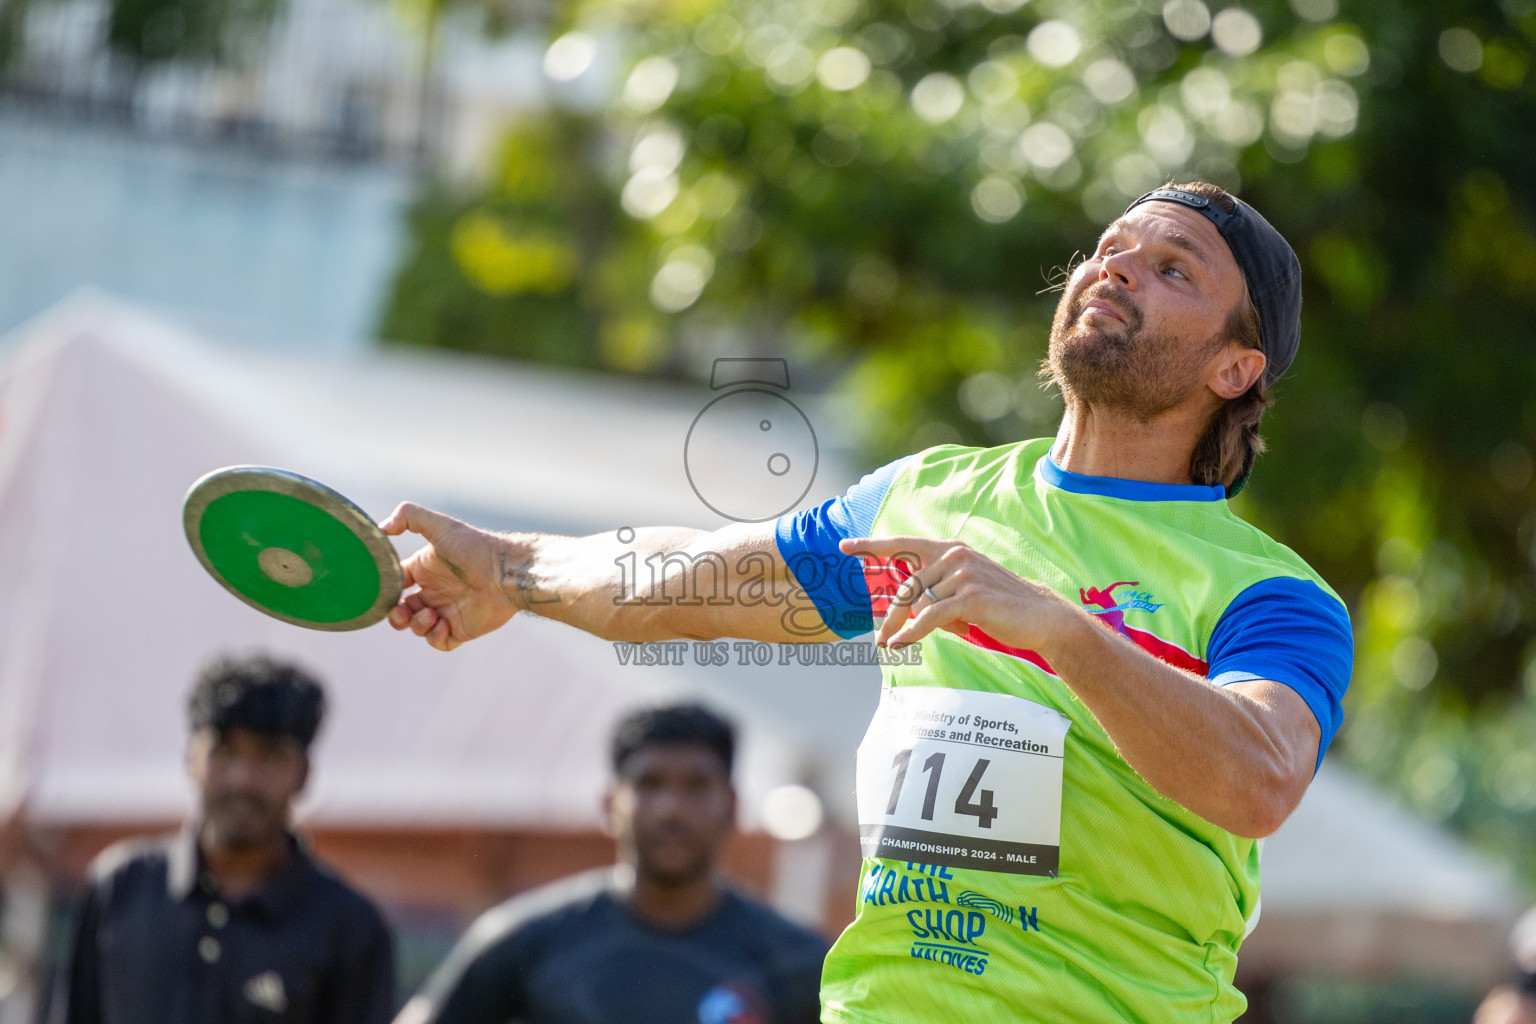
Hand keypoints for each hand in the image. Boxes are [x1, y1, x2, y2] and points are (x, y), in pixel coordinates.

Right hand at [380, 503, 519, 650]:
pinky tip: (443, 624)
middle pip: (402, 610)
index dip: (385, 590)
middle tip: (402, 612)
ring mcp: (447, 611)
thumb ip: (408, 517)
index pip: (395, 583)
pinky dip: (435, 638)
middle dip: (396, 615)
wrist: (507, 572)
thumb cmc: (475, 548)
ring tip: (431, 615)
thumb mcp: (440, 526)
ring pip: (417, 627)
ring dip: (417, 625)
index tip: (384, 591)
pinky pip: (440, 642)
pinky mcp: (462, 628)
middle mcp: (434, 591)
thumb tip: (381, 529)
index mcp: (425, 569)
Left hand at [838, 536, 1083, 652]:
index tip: (845, 547)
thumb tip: (904, 613)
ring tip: (909, 640)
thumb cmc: (999, 608)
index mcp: (951, 550)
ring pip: (918, 603)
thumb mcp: (962, 594)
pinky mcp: (970, 597)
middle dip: (892, 616)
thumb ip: (935, 593)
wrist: (1041, 618)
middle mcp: (955, 555)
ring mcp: (963, 574)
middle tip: (881, 640)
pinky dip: (914, 632)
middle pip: (907, 587)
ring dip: (910, 627)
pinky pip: (930, 616)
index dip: (872, 546)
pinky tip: (902, 644)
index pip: (904, 544)